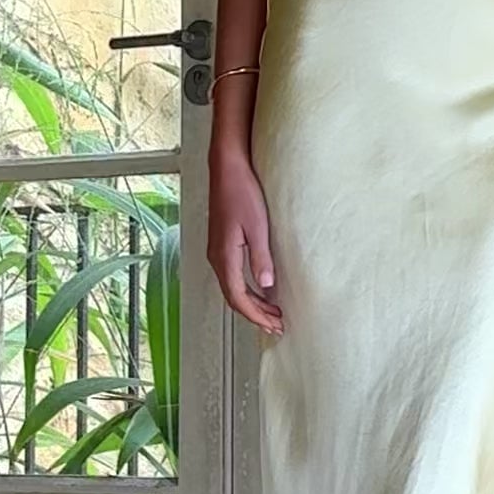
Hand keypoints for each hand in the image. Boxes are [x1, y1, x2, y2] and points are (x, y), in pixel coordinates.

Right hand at [209, 143, 283, 333]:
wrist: (227, 168)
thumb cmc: (242, 191)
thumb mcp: (257, 226)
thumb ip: (261, 257)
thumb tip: (267, 285)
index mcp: (224, 256)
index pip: (238, 298)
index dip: (256, 315)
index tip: (274, 324)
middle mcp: (216, 257)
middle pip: (234, 297)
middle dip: (255, 314)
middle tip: (277, 324)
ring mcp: (217, 251)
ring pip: (232, 287)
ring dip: (251, 302)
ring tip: (271, 312)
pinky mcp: (221, 243)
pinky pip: (232, 275)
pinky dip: (246, 288)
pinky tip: (260, 288)